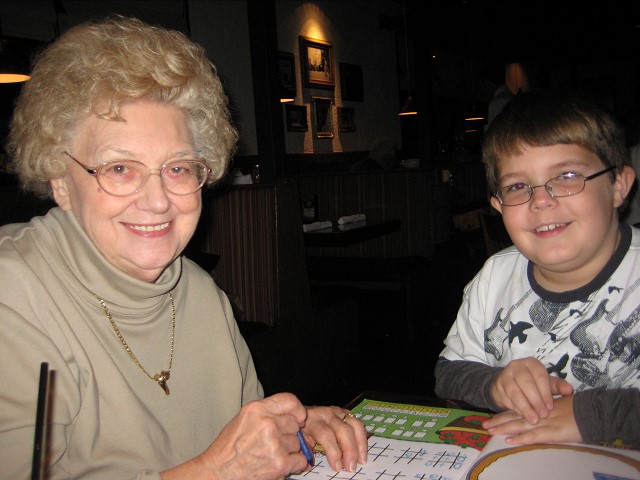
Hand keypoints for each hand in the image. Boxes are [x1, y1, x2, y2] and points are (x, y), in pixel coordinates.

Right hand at [163, 392, 309, 479]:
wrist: (218, 471)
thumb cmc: (229, 447)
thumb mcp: (244, 418)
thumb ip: (266, 413)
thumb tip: (293, 416)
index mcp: (257, 409)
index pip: (290, 401)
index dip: (298, 410)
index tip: (299, 418)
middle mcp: (267, 424)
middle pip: (295, 424)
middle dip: (289, 434)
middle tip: (275, 442)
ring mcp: (274, 444)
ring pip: (297, 443)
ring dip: (289, 450)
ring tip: (271, 454)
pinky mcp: (280, 463)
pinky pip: (301, 460)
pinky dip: (295, 464)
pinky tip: (281, 464)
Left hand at [302, 406, 368, 472]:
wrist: (299, 412)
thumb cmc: (299, 429)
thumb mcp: (297, 439)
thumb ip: (303, 451)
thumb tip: (308, 465)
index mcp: (313, 420)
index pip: (326, 434)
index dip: (333, 451)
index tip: (337, 467)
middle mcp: (327, 414)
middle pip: (343, 430)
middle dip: (350, 450)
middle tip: (351, 467)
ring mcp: (338, 412)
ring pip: (355, 425)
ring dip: (360, 444)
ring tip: (361, 460)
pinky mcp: (346, 413)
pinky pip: (358, 424)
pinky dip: (362, 438)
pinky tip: (362, 451)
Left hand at [483, 395, 582, 444]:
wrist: (592, 411)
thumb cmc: (578, 408)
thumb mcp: (559, 404)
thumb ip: (547, 407)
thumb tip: (537, 410)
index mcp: (539, 407)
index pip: (518, 410)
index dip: (504, 414)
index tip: (491, 416)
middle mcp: (538, 414)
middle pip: (515, 417)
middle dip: (499, 421)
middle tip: (484, 425)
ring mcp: (544, 423)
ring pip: (519, 425)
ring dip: (503, 428)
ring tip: (490, 431)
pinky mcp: (552, 433)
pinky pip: (534, 436)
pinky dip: (521, 439)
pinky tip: (510, 440)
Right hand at [489, 357, 573, 423]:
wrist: (508, 384)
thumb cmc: (532, 384)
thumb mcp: (545, 383)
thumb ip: (557, 386)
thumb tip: (569, 390)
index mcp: (531, 363)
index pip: (539, 376)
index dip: (545, 392)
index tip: (551, 407)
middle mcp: (516, 366)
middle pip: (526, 382)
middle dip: (535, 400)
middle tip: (543, 415)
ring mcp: (505, 376)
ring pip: (514, 392)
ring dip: (525, 407)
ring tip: (534, 420)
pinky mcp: (497, 387)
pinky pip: (506, 399)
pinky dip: (516, 409)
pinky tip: (523, 417)